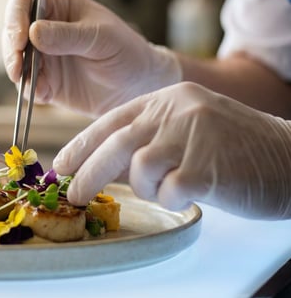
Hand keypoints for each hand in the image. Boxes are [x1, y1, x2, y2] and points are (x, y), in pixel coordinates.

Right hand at [2, 0, 180, 116]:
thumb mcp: (100, 38)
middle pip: (13, 32)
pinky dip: (31, 90)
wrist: (138, 86)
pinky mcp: (46, 81)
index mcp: (59, 5)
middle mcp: (45, 28)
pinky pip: (28, 85)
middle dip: (12, 50)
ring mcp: (43, 55)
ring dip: (19, 73)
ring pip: (16, 60)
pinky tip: (45, 95)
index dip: (16, 17)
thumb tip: (33, 32)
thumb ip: (67, 36)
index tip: (21, 38)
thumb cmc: (126, 51)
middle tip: (18, 68)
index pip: (25, 1)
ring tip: (35, 86)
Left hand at [54, 82, 290, 218]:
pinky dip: (169, 199)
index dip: (83, 143)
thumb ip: (150, 137)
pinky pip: (168, 191)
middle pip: (117, 143)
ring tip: (165, 189)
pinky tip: (186, 195)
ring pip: (140, 168)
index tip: (62, 165)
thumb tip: (102, 163)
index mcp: (169, 98)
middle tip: (73, 195)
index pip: (113, 119)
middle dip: (89, 172)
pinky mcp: (208, 168)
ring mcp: (194, 136)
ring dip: (143, 188)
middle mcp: (178, 111)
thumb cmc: (235, 148)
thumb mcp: (188, 128)